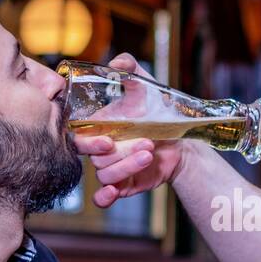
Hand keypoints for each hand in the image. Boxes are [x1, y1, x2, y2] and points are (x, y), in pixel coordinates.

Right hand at [71, 53, 191, 208]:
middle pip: (96, 158)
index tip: (110, 139)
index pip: (78, 137)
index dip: (89, 143)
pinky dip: (105, 198)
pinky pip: (103, 198)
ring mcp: (111, 168)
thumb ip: (130, 69)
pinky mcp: (123, 185)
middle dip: (122, 153)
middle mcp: (101, 150)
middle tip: (146, 143)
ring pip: (105, 175)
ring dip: (128, 167)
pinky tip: (115, 192)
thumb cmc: (158, 111)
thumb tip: (116, 63)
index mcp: (98, 127)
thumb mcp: (145, 85)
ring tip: (151, 152)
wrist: (181, 140)